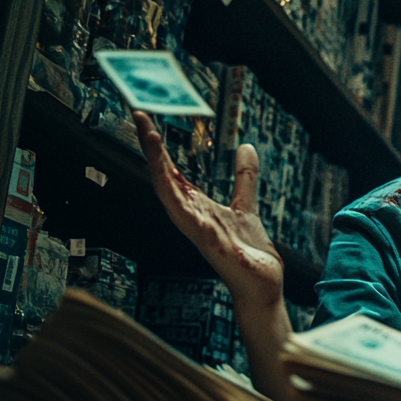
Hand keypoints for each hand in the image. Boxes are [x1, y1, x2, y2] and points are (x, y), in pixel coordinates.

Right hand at [134, 112, 283, 308]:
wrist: (261, 283)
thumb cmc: (248, 251)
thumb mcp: (246, 205)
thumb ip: (244, 178)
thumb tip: (245, 147)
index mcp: (196, 206)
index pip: (170, 172)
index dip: (157, 147)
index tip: (144, 118)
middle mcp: (190, 216)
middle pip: (162, 178)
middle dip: (150, 149)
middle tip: (139, 117)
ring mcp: (198, 231)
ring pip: (169, 196)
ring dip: (158, 169)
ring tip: (151, 139)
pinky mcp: (211, 245)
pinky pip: (192, 222)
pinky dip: (182, 204)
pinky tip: (174, 187)